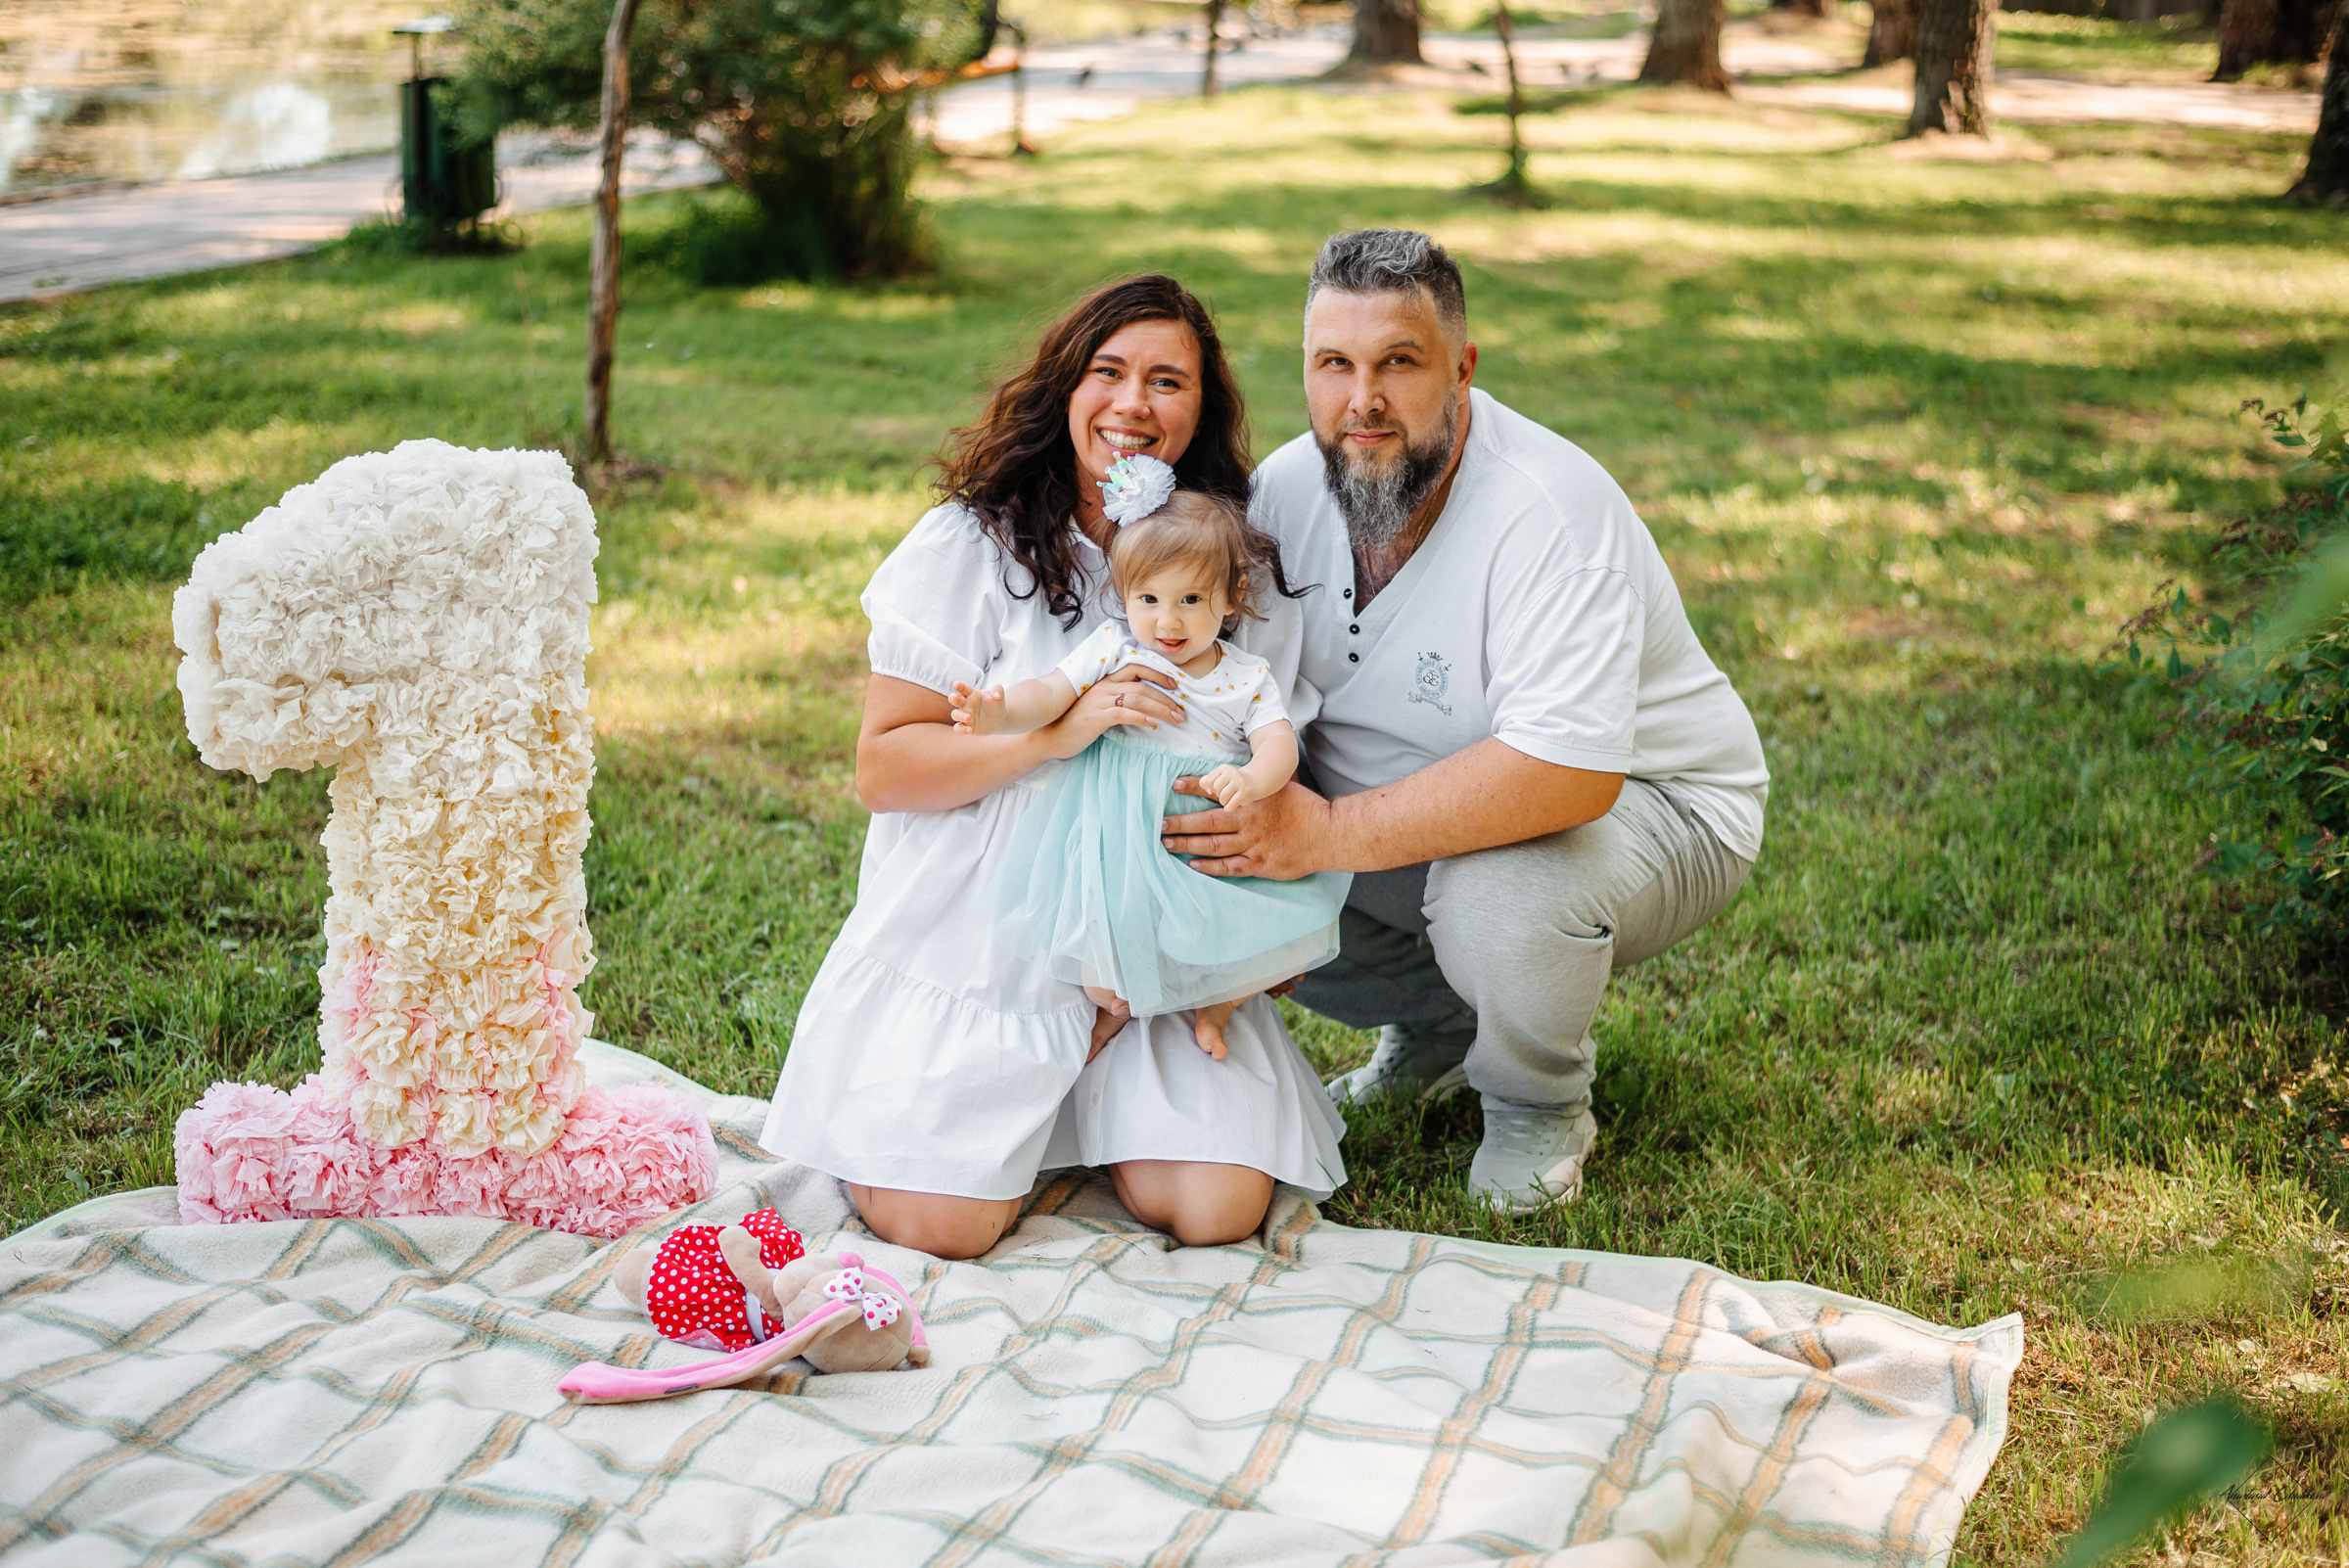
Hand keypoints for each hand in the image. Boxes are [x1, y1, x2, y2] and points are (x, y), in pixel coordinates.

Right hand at [949, 681, 1006, 733]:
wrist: (997, 719)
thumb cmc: (995, 704)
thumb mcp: (999, 696)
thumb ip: (998, 691)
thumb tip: (996, 694)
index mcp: (971, 693)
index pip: (964, 688)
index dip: (959, 686)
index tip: (956, 684)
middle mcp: (965, 703)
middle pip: (955, 699)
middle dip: (953, 698)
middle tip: (954, 697)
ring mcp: (964, 715)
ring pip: (955, 714)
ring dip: (959, 716)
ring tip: (968, 717)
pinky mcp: (966, 726)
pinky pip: (958, 728)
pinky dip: (961, 729)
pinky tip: (969, 730)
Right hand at [1037, 666, 1182, 760]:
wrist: (1049, 738)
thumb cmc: (1075, 725)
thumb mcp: (1098, 707)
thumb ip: (1117, 702)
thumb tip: (1144, 708)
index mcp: (1105, 682)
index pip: (1136, 668)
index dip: (1158, 674)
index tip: (1175, 685)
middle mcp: (1103, 687)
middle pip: (1142, 685)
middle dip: (1166, 698)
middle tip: (1182, 711)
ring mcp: (1099, 701)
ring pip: (1137, 698)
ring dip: (1160, 708)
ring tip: (1176, 719)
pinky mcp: (1096, 717)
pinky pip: (1123, 713)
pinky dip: (1141, 717)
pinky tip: (1153, 724)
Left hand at [1161, 779, 1334, 879]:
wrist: (1328, 834)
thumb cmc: (1304, 807)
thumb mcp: (1279, 786)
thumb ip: (1256, 782)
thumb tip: (1233, 772)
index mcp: (1254, 799)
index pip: (1218, 790)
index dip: (1194, 787)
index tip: (1173, 785)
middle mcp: (1250, 821)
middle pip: (1208, 822)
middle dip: (1181, 823)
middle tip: (1159, 824)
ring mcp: (1254, 845)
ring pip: (1214, 846)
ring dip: (1189, 845)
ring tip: (1168, 843)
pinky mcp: (1260, 864)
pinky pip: (1230, 867)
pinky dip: (1210, 867)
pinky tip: (1193, 865)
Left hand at [1197, 763, 1251, 808]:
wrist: (1252, 782)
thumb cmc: (1230, 782)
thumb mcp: (1218, 778)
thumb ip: (1205, 782)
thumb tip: (1208, 790)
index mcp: (1224, 768)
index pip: (1209, 780)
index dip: (1211, 788)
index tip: (1218, 789)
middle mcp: (1232, 773)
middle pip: (1216, 788)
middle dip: (1218, 794)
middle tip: (1224, 794)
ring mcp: (1240, 782)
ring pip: (1223, 797)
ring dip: (1223, 802)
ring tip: (1228, 800)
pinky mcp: (1245, 793)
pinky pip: (1231, 804)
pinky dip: (1228, 808)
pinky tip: (1230, 806)